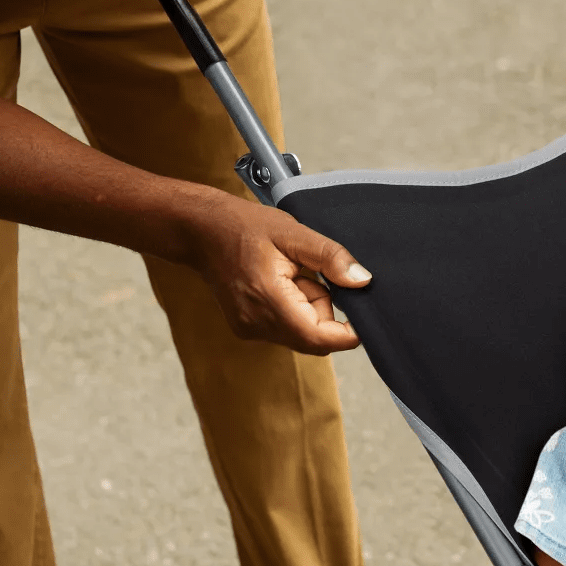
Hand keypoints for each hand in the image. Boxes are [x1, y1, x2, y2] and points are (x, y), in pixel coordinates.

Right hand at [178, 187, 371, 354]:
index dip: (348, 333)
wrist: (203, 230)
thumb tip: (362, 281)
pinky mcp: (246, 328)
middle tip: (309, 276)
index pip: (319, 339)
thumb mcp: (294, 233)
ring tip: (291, 275)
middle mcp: (257, 324)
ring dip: (308, 309)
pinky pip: (285, 329)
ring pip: (300, 334)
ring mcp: (249, 329)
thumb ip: (330, 258)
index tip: (362, 314)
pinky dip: (293, 310)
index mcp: (269, 300)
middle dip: (324, 311)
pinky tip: (279, 283)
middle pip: (313, 339)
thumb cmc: (245, 226)